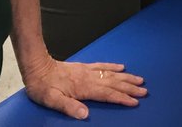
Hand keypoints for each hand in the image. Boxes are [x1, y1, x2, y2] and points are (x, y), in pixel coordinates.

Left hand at [23, 59, 146, 119]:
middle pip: (113, 83)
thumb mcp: (52, 100)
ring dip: (126, 77)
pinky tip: (121, 67)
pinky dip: (113, 67)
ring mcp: (87, 71)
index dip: (122, 98)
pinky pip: (102, 66)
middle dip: (130, 87)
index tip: (135, 101)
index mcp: (83, 87)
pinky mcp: (84, 67)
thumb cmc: (43, 87)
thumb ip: (69, 107)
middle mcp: (89, 78)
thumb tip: (85, 114)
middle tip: (144, 91)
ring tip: (140, 79)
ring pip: (111, 74)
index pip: (107, 94)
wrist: (37, 67)